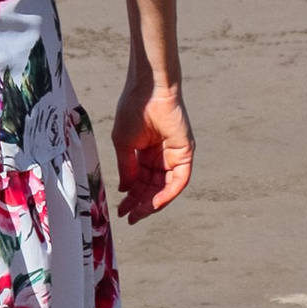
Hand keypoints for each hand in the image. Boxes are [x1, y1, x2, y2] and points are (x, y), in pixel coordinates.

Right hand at [112, 72, 192, 223]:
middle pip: (153, 187)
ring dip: (152, 203)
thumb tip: (125, 190)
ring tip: (137, 214)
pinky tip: (153, 203)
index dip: (131, 197)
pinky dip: (167, 194)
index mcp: (146, 153)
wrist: (148, 90)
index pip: (141, 182)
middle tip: (128, 216)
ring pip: (165, 188)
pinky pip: (178, 180)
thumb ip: (127, 169)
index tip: (121, 210)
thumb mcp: (124, 144)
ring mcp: (174, 156)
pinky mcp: (185, 154)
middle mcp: (161, 157)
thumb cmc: (133, 110)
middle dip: (140, 203)